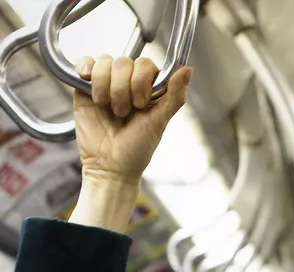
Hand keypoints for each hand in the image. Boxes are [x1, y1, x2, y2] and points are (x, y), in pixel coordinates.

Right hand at [72, 55, 191, 186]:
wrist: (109, 165)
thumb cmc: (137, 148)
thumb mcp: (159, 122)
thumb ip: (174, 96)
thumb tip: (188, 70)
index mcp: (149, 89)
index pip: (146, 64)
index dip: (142, 80)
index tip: (141, 104)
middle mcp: (128, 83)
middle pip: (124, 62)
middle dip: (124, 89)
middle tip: (123, 112)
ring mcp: (106, 84)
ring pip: (105, 62)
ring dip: (106, 86)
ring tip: (108, 108)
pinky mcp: (85, 88)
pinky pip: (85, 63)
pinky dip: (86, 67)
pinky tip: (87, 79)